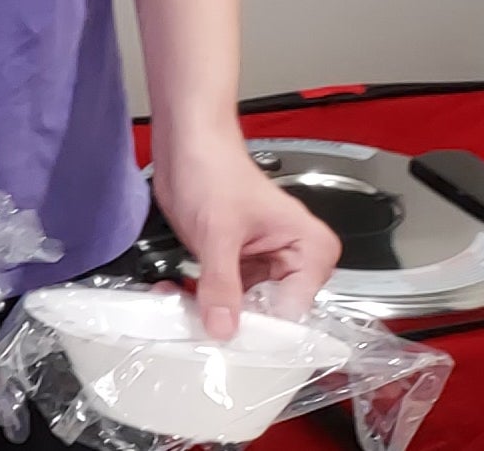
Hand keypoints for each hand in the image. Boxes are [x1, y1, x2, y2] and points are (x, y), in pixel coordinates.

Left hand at [152, 126, 338, 338]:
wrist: (186, 142)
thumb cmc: (215, 168)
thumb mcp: (218, 232)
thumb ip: (222, 284)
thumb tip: (224, 328)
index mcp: (311, 251)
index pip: (294, 310)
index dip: (262, 329)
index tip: (230, 340)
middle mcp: (294, 261)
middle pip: (268, 313)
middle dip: (229, 320)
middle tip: (198, 326)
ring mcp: (264, 264)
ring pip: (241, 308)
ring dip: (207, 309)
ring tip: (179, 306)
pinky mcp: (236, 263)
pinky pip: (222, 294)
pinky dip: (197, 297)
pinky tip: (172, 293)